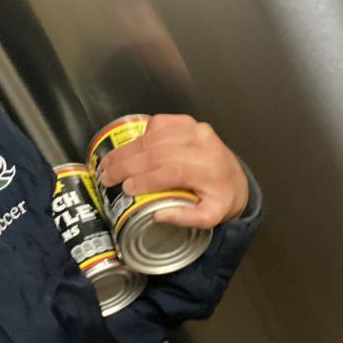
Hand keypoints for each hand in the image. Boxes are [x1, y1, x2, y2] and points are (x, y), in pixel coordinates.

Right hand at [97, 114, 248, 227]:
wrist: (235, 179)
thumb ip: (186, 218)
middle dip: (126, 164)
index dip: (144, 179)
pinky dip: (142, 134)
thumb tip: (156, 215)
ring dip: (127, 150)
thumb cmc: (221, 198)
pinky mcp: (188, 123)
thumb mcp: (211, 217)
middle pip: (157, 151)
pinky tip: (130, 147)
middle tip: (106, 176)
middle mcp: (202, 144)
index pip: (171, 170)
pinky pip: (159, 123)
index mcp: (209, 169)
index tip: (125, 189)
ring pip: (154, 136)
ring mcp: (195, 129)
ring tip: (108, 163)